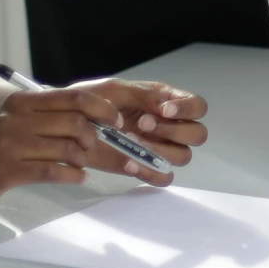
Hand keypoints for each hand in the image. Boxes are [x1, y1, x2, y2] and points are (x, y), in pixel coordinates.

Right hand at [0, 83, 161, 207]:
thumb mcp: (14, 121)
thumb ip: (47, 115)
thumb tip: (95, 117)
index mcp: (21, 102)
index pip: (73, 97)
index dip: (102, 109)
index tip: (116, 121)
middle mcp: (15, 118)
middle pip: (76, 123)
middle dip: (95, 138)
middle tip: (94, 149)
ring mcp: (9, 145)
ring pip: (68, 149)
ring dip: (83, 160)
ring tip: (81, 165)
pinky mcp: (6, 171)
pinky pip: (53, 172)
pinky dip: (73, 176)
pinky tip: (77, 178)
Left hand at [75, 77, 209, 169]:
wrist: (70, 122)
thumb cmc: (95, 101)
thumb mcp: (117, 90)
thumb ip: (144, 95)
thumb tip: (165, 107)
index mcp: (169, 102)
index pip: (198, 106)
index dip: (188, 109)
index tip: (164, 110)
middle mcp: (171, 126)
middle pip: (197, 134)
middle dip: (173, 130)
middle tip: (142, 124)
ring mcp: (161, 149)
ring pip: (183, 156)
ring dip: (161, 150)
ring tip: (131, 142)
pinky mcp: (147, 168)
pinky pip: (163, 177)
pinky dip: (150, 172)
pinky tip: (130, 163)